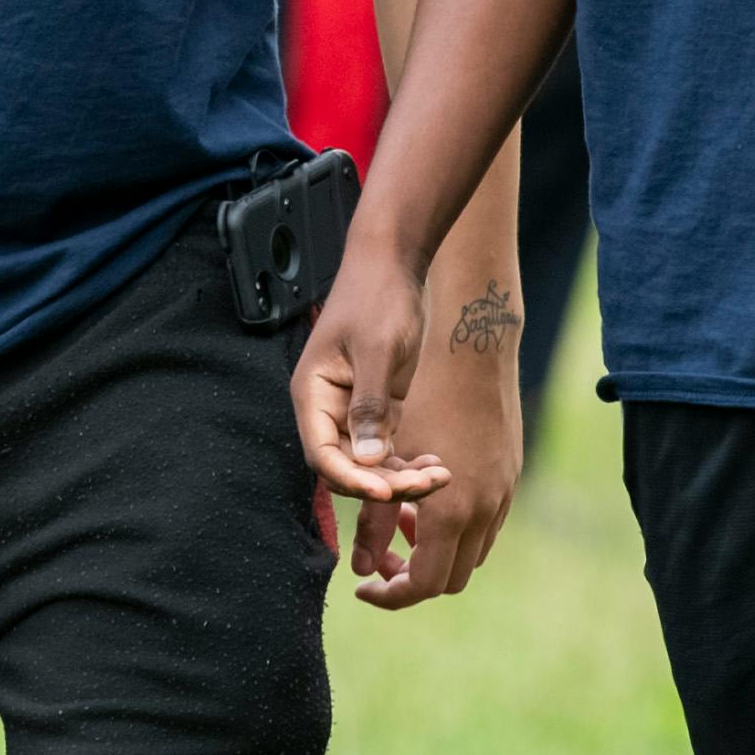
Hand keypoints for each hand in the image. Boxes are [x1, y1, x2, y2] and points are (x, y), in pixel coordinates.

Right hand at [291, 228, 484, 601]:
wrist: (393, 262)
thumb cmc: (378, 297)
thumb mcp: (378, 351)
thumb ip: (370, 407)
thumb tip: (366, 462)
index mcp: (313, 394)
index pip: (322, 455)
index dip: (351, 479)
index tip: (387, 491)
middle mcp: (327, 408)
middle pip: (347, 466)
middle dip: (385, 481)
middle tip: (429, 482)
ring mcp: (351, 409)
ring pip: (370, 463)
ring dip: (402, 475)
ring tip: (441, 474)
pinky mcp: (376, 406)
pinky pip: (386, 447)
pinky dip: (408, 461)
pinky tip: (436, 464)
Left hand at [347, 280, 526, 608]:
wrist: (476, 350)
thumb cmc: (424, 396)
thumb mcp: (393, 458)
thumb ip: (375, 515)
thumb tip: (359, 565)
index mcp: (449, 512)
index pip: (422, 585)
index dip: (391, 596)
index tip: (365, 588)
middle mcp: (482, 512)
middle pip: (450, 580)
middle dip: (413, 579)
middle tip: (382, 561)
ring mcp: (502, 495)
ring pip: (472, 554)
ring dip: (437, 553)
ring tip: (403, 525)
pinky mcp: (510, 477)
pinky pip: (487, 526)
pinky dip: (459, 530)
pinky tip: (432, 501)